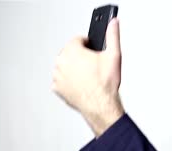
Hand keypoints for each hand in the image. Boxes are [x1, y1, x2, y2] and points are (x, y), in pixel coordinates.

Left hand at [52, 18, 123, 136]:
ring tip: (89, 77)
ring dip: (75, 69)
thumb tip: (114, 23)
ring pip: (66, 67)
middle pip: (71, 53)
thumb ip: (113, 36)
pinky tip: (82, 85)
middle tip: (95, 66)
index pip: (78, 40)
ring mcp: (57, 76)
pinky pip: (62, 81)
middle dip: (82, 57)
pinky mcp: (57, 88)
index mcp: (72, 51)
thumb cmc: (105, 84)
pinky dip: (70, 82)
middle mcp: (61, 62)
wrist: (101, 106)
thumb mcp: (114, 55)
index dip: (89, 45)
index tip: (95, 52)